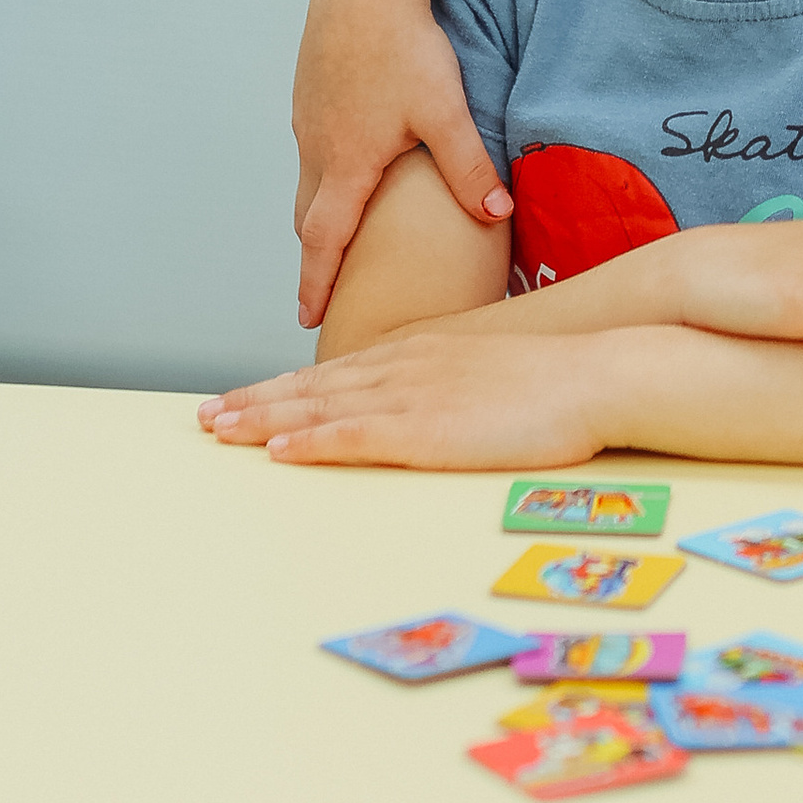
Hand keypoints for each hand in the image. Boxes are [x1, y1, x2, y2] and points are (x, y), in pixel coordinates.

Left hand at [203, 323, 614, 470]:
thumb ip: (452, 381)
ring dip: (264, 419)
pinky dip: (311, 440)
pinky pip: (355, 435)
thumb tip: (435, 401)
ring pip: (319, 407)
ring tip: (219, 430)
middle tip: (205, 416)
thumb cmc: (556, 376)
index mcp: (420, 353)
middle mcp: (405, 367)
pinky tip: (278, 448)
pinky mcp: (428, 428)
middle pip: (312, 386)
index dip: (284, 386)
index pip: (336, 373)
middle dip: (255, 400)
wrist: (597, 370)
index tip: (244, 397)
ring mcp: (413, 396)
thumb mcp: (490, 367)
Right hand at [292, 0, 510, 329]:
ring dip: (319, 209)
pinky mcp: (310, 89)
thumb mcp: (444, 111)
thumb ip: (469, 168)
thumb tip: (497, 215)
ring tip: (340, 229)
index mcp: (346, 164)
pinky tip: (350, 156)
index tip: (309, 318)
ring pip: (308, 178)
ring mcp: (308, 116)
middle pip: (308, 217)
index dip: (315, 285)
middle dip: (317, 255)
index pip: (324, 243)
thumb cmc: (402, 44)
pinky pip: (313, 143)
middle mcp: (317, 146)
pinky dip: (324, 169)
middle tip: (326, 284)